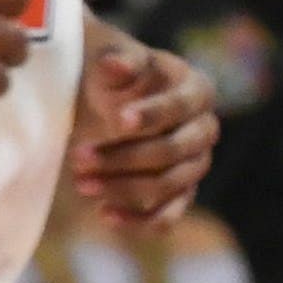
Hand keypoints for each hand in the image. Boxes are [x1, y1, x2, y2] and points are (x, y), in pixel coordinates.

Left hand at [70, 27, 219, 231]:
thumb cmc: (117, 79)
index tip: (117, 119)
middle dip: (124, 157)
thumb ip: (119, 62)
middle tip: (77, 157)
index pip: (179, 107)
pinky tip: (104, 214)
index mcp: (198, 90)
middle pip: (172, 151)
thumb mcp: (116, 63)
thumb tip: (114, 64)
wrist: (115, 102)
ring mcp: (196, 164)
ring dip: (123, 188)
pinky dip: (138, 220)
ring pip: (168, 185)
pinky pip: (168, 215)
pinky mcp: (181, 193)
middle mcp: (205, 129)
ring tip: (81, 184)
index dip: (151, 115)